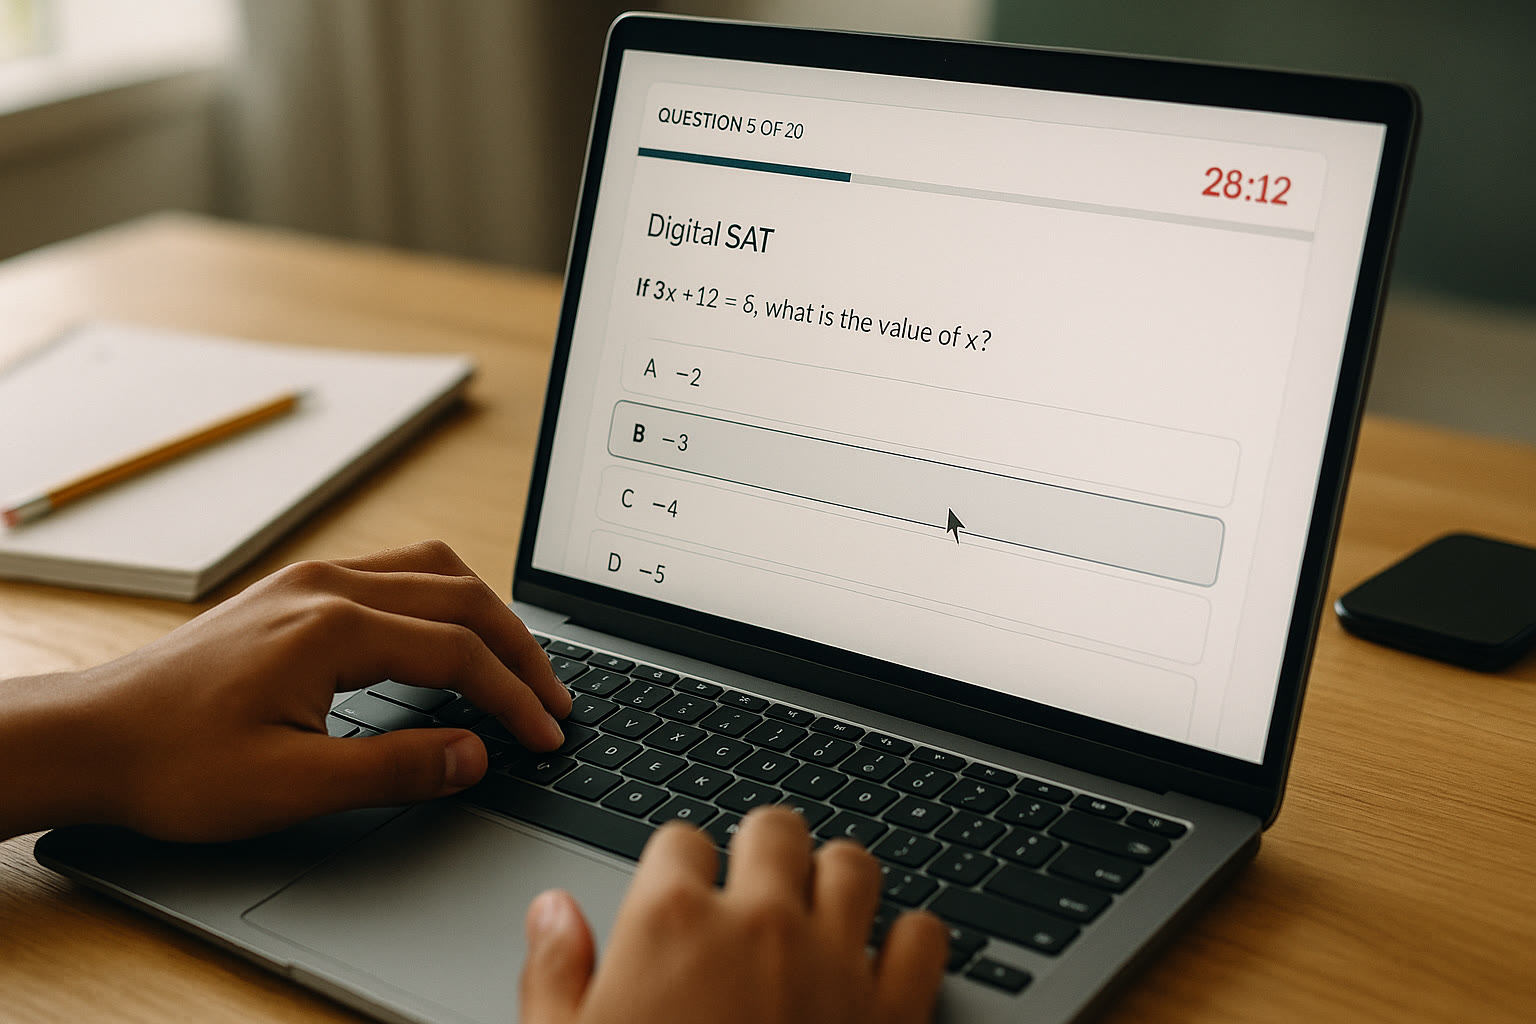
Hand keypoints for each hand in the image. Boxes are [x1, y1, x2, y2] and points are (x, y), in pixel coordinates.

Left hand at [0, 540, 568, 841]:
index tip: (547, 733)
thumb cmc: (174, 762)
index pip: (460, 651)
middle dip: (519, 649)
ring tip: (516, 664)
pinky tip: (446, 637)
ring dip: (485, 614)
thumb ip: (394, 768)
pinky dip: (443, 601)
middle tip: (554, 700)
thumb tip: (474, 755)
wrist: (90, 737)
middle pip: (461, 597)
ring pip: (432, 570)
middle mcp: (328, 586)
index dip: (514, 696)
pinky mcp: (295, 590)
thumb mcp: (290, 786)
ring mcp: (309, 580)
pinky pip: (395, 573)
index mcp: (333, 626)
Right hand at [519, 807, 948, 1023]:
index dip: (679, 867)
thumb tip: (552, 911)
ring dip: (836, 880)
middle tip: (754, 886)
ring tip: (819, 908)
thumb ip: (554, 973)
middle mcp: (759, 924)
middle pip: (774, 829)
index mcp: (671, 923)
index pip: (680, 840)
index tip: (682, 893)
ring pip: (854, 864)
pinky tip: (885, 962)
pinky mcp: (895, 1012)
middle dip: (762, 850)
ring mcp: (835, 963)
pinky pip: (924, 936)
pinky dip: (910, 941)